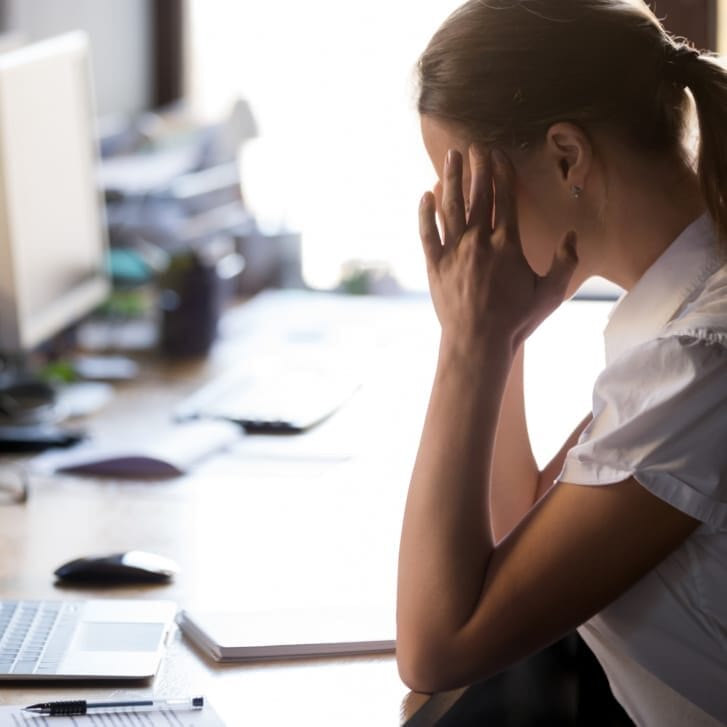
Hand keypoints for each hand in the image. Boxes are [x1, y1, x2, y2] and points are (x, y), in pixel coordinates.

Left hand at [419, 146, 577, 353]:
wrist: (477, 342)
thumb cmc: (515, 321)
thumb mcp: (550, 294)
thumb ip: (565, 263)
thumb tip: (572, 236)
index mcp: (507, 244)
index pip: (505, 199)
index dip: (502, 173)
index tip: (498, 155)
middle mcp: (479, 241)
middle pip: (478, 196)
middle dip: (477, 168)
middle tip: (475, 147)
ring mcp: (454, 251)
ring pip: (451, 207)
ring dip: (451, 179)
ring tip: (451, 157)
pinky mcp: (434, 265)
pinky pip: (427, 232)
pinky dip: (425, 212)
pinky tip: (425, 194)